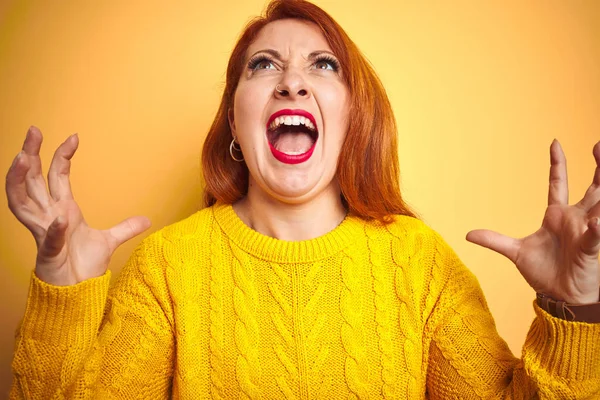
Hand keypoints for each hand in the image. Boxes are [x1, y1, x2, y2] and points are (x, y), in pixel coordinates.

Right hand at [5, 126, 150, 285]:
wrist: (77, 293)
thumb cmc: (83, 266)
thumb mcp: (109, 241)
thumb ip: (125, 228)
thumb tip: (146, 219)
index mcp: (62, 210)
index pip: (56, 176)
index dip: (61, 155)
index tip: (74, 137)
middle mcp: (48, 217)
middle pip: (31, 181)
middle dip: (29, 155)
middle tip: (32, 130)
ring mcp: (45, 234)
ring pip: (21, 203)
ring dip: (19, 180)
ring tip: (22, 158)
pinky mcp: (49, 254)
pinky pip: (49, 239)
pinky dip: (55, 229)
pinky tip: (61, 218)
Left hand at [466, 139, 599, 304]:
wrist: (559, 297)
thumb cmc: (544, 274)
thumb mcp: (515, 253)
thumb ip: (494, 241)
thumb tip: (468, 234)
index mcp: (557, 216)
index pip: (558, 183)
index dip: (558, 164)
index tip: (555, 143)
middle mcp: (575, 219)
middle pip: (591, 187)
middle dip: (598, 166)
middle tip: (597, 145)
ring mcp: (586, 231)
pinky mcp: (590, 248)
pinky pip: (595, 235)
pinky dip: (596, 227)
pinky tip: (596, 221)